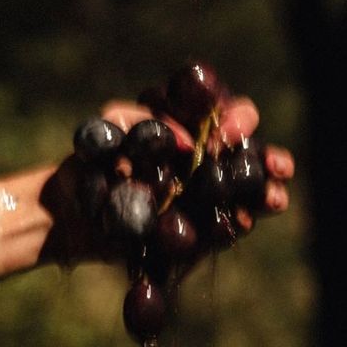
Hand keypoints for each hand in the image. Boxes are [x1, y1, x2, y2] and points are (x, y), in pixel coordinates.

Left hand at [39, 97, 293, 266]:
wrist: (69, 214)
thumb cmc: (84, 165)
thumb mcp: (104, 131)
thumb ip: (140, 121)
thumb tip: (188, 142)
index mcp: (179, 131)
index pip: (219, 117)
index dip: (235, 118)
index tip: (233, 128)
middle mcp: (196, 163)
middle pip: (240, 156)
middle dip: (262, 159)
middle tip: (278, 166)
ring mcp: (198, 197)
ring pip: (238, 192)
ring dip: (261, 193)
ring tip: (276, 198)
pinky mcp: (192, 229)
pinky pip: (220, 227)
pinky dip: (234, 225)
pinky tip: (245, 222)